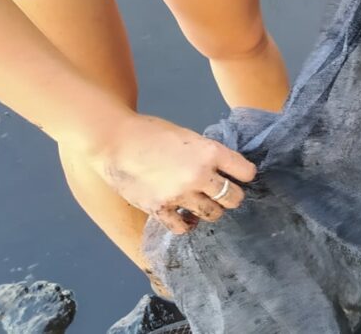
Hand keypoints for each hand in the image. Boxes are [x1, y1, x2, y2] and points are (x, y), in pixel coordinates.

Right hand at [86, 114, 256, 233]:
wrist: (114, 141)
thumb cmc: (152, 133)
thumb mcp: (188, 137)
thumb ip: (208, 154)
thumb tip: (226, 170)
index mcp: (210, 152)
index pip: (246, 172)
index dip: (244, 174)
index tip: (239, 175)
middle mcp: (199, 175)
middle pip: (234, 198)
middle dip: (232, 196)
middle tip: (223, 193)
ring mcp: (180, 195)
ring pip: (213, 214)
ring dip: (211, 210)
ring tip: (203, 204)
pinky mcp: (160, 209)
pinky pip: (183, 228)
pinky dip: (187, 224)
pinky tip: (185, 216)